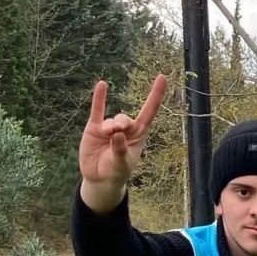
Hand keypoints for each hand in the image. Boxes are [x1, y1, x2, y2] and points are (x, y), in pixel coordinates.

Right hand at [79, 74, 166, 207]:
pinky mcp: (94, 128)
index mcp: (139, 135)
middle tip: (116, 131)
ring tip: (106, 135)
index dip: (156, 95)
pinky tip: (102, 84)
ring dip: (110, 127)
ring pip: (111, 120)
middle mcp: (126, 129)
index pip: (150, 111)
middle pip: (126, 118)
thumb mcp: (121, 165)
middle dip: (122, 123)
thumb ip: (120, 150)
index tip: (162, 77)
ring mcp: (109, 128)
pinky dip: (99, 98)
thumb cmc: (116, 172)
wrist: (99, 178)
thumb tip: (117, 134)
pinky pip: (97, 110)